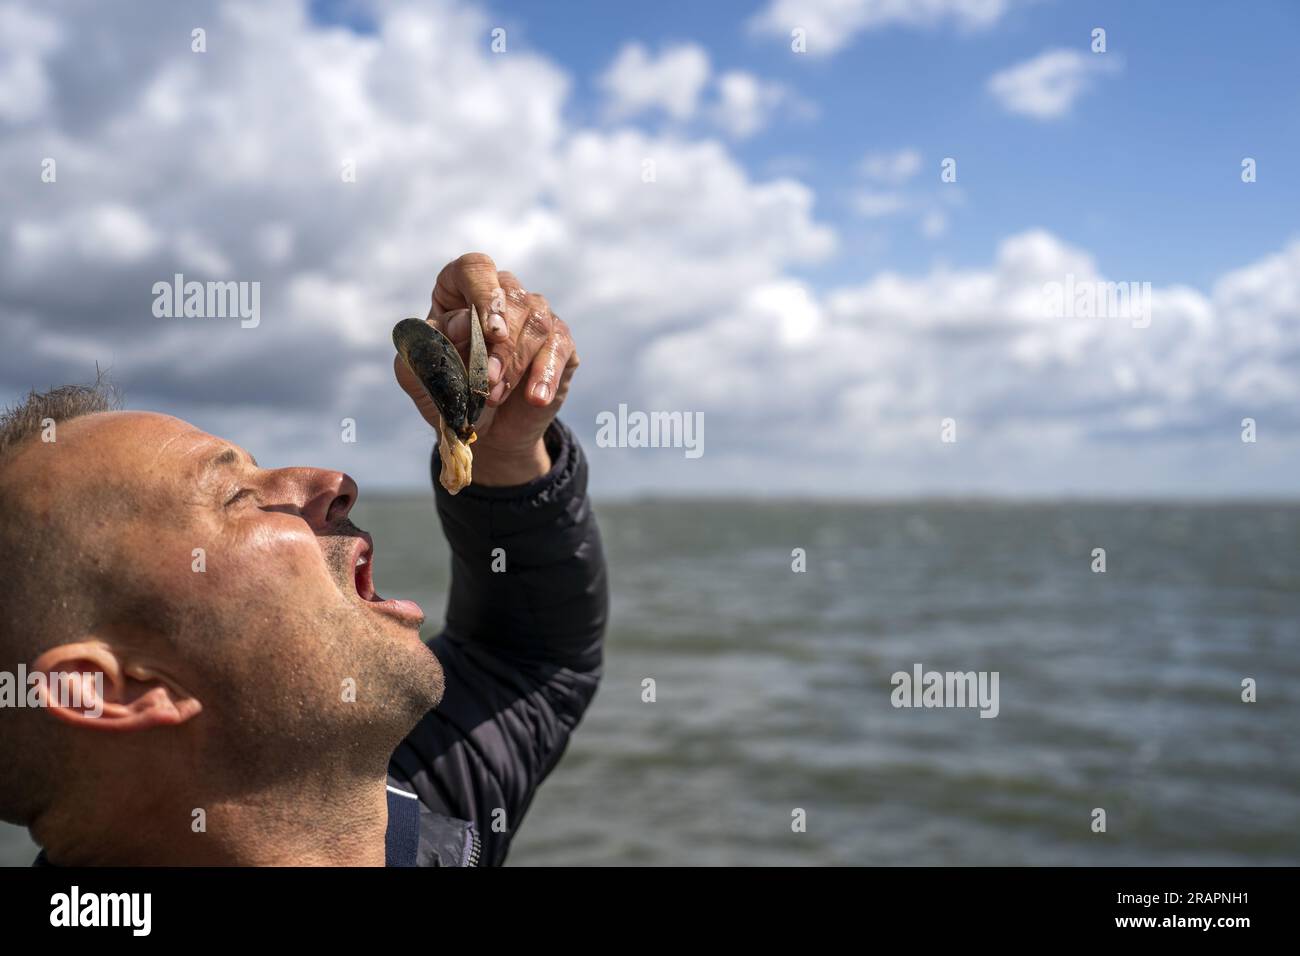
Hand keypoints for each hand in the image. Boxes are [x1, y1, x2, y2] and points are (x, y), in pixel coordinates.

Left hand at [394, 253, 579, 484]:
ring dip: (516, 363)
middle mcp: (502, 293)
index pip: (476, 269)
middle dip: (500, 346)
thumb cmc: (449, 392)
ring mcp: (534, 315)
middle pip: (511, 298)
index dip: (485, 293)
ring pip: (537, 322)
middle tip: (488, 381)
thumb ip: (430, 343)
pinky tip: (536, 397)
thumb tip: (464, 322)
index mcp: (460, 289)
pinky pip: (559, 347)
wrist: (484, 430)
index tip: (489, 330)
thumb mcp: (420, 373)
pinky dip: (547, 373)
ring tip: (496, 396)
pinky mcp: (559, 342)